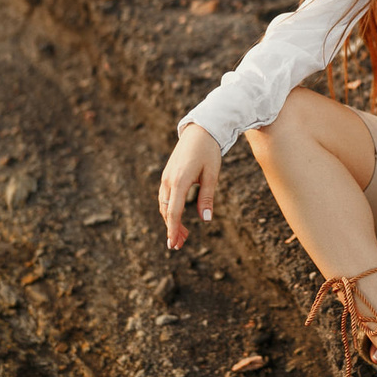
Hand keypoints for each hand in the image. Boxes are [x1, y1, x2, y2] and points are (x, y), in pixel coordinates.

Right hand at [158, 123, 222, 249]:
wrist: (200, 130)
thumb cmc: (209, 152)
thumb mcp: (212, 175)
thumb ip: (207, 197)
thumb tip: (205, 220)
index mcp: (179, 180)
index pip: (173, 211)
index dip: (172, 229)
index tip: (172, 244)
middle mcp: (168, 180)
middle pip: (166, 211)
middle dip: (172, 229)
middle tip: (180, 245)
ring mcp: (166, 177)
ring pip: (164, 205)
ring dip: (171, 221)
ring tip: (182, 235)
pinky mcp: (168, 175)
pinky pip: (165, 197)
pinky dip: (170, 210)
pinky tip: (178, 217)